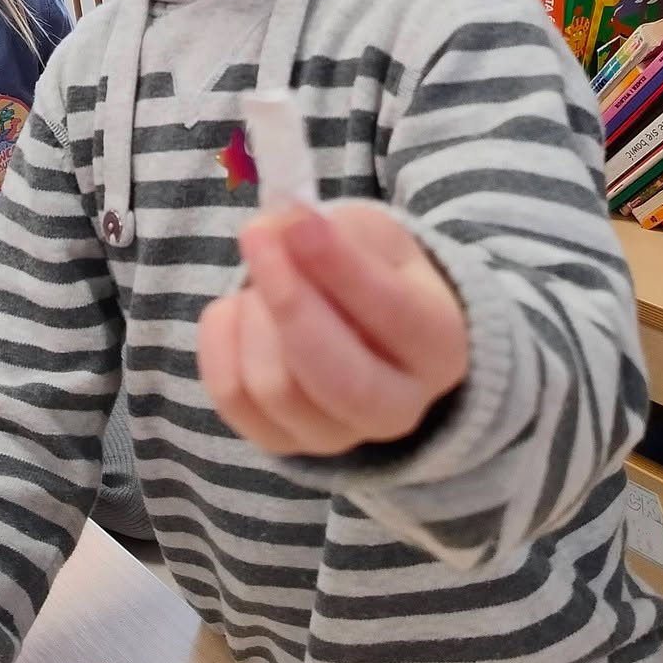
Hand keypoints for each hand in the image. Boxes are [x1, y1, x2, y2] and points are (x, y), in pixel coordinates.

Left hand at [198, 202, 467, 455]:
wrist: (362, 328)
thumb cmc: (374, 273)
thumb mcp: (373, 238)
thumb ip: (334, 231)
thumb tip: (280, 228)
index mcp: (441, 349)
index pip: (394, 315)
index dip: (340, 266)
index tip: (297, 220)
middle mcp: (400, 409)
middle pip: (339, 378)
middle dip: (289, 301)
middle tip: (257, 234)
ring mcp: (338, 436)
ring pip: (276, 388)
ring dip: (254, 314)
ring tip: (261, 279)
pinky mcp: (281, 442)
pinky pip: (231, 396)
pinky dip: (220, 339)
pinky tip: (236, 307)